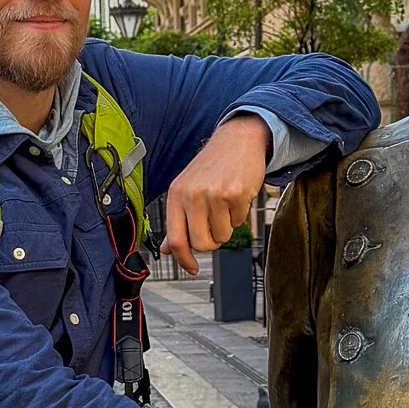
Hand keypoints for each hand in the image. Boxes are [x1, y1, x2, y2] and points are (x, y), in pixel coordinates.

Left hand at [162, 113, 268, 274]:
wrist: (238, 140)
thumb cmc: (212, 166)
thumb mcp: (186, 189)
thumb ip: (177, 220)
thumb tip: (168, 249)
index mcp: (176, 194)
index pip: (176, 238)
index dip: (184, 259)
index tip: (192, 268)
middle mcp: (192, 194)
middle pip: (201, 243)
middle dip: (211, 241)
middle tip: (215, 226)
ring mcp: (214, 194)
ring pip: (222, 236)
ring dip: (227, 226)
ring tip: (225, 205)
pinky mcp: (235, 194)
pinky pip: (239, 222)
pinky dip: (240, 214)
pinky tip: (236, 196)